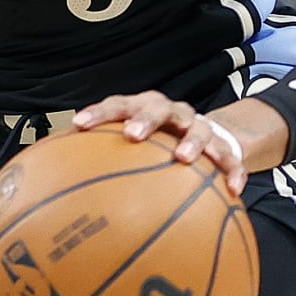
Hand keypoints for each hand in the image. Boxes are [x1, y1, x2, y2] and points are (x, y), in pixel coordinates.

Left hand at [73, 91, 251, 195]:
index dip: (98, 113)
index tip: (79, 125)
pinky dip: (233, 171)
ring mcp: (199, 127)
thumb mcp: (134, 145)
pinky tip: (233, 190)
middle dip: (144, 119)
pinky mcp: (225, 146)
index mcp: (143, 108)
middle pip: (157, 108)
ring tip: (184, 159)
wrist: (209, 136)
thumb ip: (104, 159)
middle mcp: (171, 113)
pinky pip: (231, 159)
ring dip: (191, 141)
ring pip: (198, 128)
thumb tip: (63, 186)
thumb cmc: (159, 143)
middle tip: (132, 135)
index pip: (117, 105)